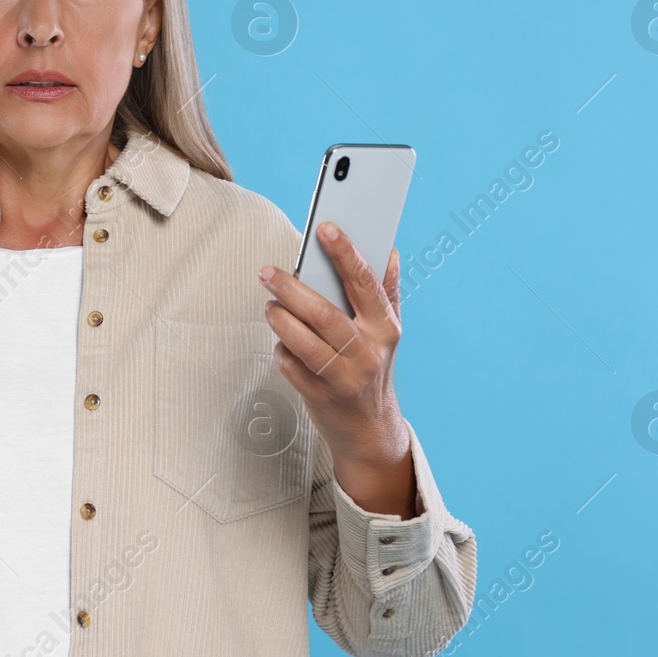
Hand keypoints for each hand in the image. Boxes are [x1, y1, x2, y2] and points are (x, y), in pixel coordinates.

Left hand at [259, 222, 415, 513]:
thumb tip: (389, 251)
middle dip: (292, 289)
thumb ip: (387, 291)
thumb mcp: (388, 332)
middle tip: (268, 272)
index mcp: (385, 328)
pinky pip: (291, 365)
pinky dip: (280, 349)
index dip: (345, 253)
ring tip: (270, 305)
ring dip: (280, 319)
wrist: (370, 428)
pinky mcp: (320, 396)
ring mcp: (344, 377)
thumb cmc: (373, 369)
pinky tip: (279, 340)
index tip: (325, 228)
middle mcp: (367, 352)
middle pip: (325, 314)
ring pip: (304, 341)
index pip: (365, 283)